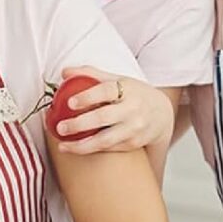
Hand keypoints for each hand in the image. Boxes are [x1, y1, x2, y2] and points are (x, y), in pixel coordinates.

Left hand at [52, 66, 173, 154]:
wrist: (162, 114)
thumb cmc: (134, 95)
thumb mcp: (118, 80)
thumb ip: (91, 74)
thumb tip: (64, 72)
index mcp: (127, 89)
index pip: (106, 91)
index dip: (87, 97)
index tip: (70, 103)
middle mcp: (133, 109)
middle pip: (104, 117)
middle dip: (80, 124)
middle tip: (60, 127)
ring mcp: (134, 128)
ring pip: (105, 140)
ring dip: (82, 145)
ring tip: (63, 146)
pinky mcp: (133, 144)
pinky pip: (110, 149)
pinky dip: (92, 150)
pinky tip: (76, 148)